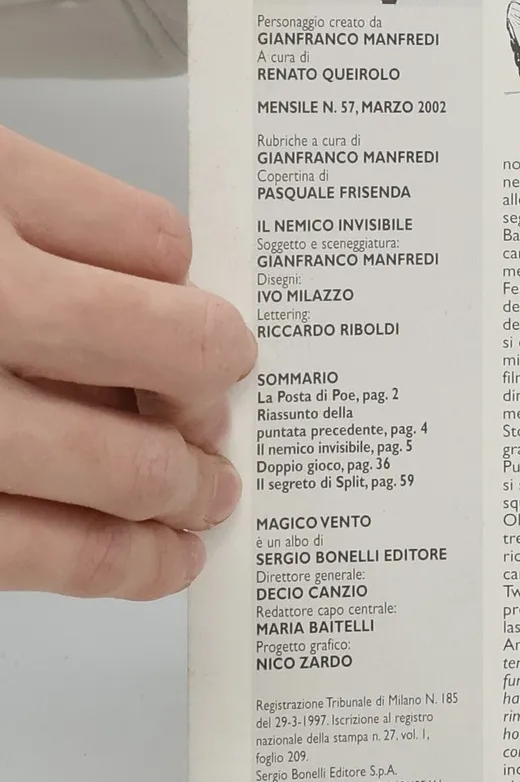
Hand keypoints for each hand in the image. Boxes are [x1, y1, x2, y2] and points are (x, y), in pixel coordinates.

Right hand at [0, 127, 255, 597]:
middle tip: (219, 427)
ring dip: (181, 489)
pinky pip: (38, 552)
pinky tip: (154, 560)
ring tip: (206, 499)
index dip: (196, 301)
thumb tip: (163, 281)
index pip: (153, 245)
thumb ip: (51, 217)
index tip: (216, 339)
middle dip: (210, 396)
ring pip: (117, 464)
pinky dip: (115, 565)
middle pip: (164, 347)